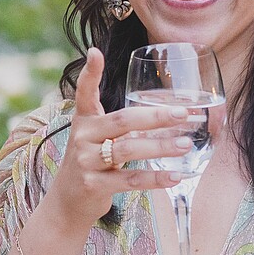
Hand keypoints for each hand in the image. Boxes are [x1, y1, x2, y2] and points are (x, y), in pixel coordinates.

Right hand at [47, 47, 191, 230]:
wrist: (67, 202)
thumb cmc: (92, 163)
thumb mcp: (96, 138)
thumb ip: (121, 125)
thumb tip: (169, 116)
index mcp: (84, 120)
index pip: (85, 93)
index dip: (90, 73)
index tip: (95, 53)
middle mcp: (81, 137)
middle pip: (122, 121)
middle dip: (155, 117)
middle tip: (183, 114)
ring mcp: (86, 161)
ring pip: (129, 149)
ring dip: (161, 147)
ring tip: (185, 144)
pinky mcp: (94, 184)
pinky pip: (130, 179)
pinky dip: (155, 178)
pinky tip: (175, 176)